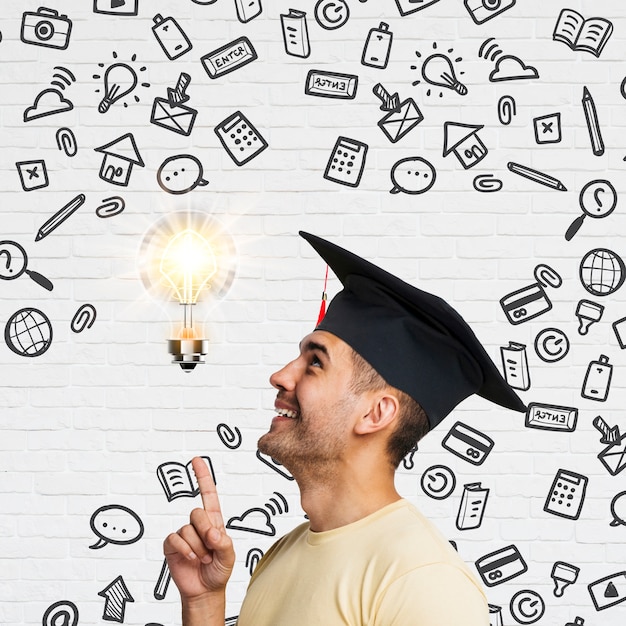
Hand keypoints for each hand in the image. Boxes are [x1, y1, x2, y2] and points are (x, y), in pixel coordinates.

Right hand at [164, 457, 234, 602]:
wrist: (205, 590)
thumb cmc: (219, 570)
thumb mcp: (229, 555)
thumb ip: (224, 542)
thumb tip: (212, 533)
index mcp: (214, 521)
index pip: (208, 494)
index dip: (202, 476)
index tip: (196, 460)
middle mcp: (198, 524)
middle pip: (197, 512)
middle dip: (205, 531)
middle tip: (211, 548)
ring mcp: (184, 534)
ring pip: (187, 529)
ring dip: (197, 548)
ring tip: (203, 559)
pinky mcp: (172, 545)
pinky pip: (175, 540)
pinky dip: (185, 551)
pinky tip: (191, 559)